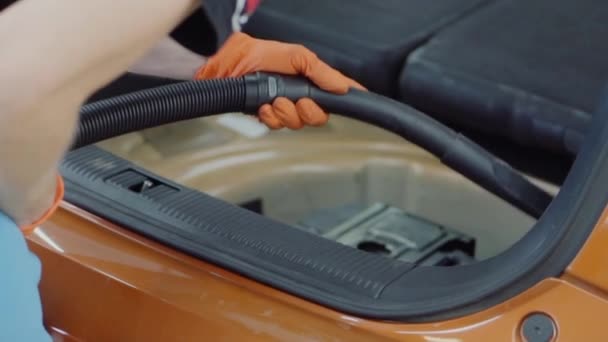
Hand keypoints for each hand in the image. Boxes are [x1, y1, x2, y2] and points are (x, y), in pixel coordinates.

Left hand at [195, 32, 364, 128]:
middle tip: (295, 100)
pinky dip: (270, 118)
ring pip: (299, 124)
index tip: (363, 100)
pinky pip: (278, 126)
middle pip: (319, 115)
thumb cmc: (254, 56)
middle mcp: (299, 94)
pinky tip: (263, 108)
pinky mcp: (268, 116)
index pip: (337, 89)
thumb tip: (342, 87)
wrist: (223, 70)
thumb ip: (319, 70)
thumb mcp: (293, 55)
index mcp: (309, 78)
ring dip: (286, 114)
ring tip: (273, 101)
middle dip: (307, 111)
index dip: (351, 96)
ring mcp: (284, 106)